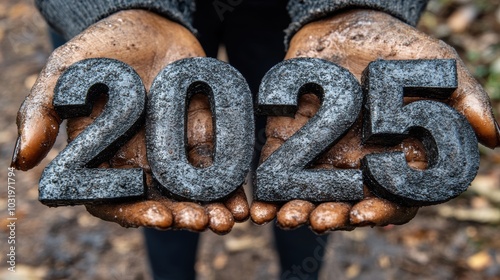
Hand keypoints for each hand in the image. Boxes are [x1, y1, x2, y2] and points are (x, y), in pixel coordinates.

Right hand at [12, 10, 248, 233]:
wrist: (149, 27)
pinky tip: (243, 201)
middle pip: (159, 202)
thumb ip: (42, 113)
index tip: (158, 216)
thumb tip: (21, 162)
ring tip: (228, 219)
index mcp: (103, 159)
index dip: (134, 213)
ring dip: (210, 211)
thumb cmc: (103, 51)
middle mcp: (140, 165)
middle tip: (202, 222)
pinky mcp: (203, 141)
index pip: (114, 199)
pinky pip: (217, 171)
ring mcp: (174, 156)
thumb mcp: (67, 74)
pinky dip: (230, 189)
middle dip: (181, 216)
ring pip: (191, 194)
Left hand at [251, 9, 498, 232]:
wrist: (348, 25)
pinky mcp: (288, 142)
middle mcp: (357, 166)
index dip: (381, 210)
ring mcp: (321, 156)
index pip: (392, 197)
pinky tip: (256, 205)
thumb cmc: (398, 49)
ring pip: (309, 195)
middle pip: (345, 204)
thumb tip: (495, 139)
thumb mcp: (436, 69)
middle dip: (331, 216)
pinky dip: (265, 191)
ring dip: (296, 210)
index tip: (364, 213)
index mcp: (394, 159)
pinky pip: (275, 170)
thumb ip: (463, 101)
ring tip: (284, 218)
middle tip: (316, 221)